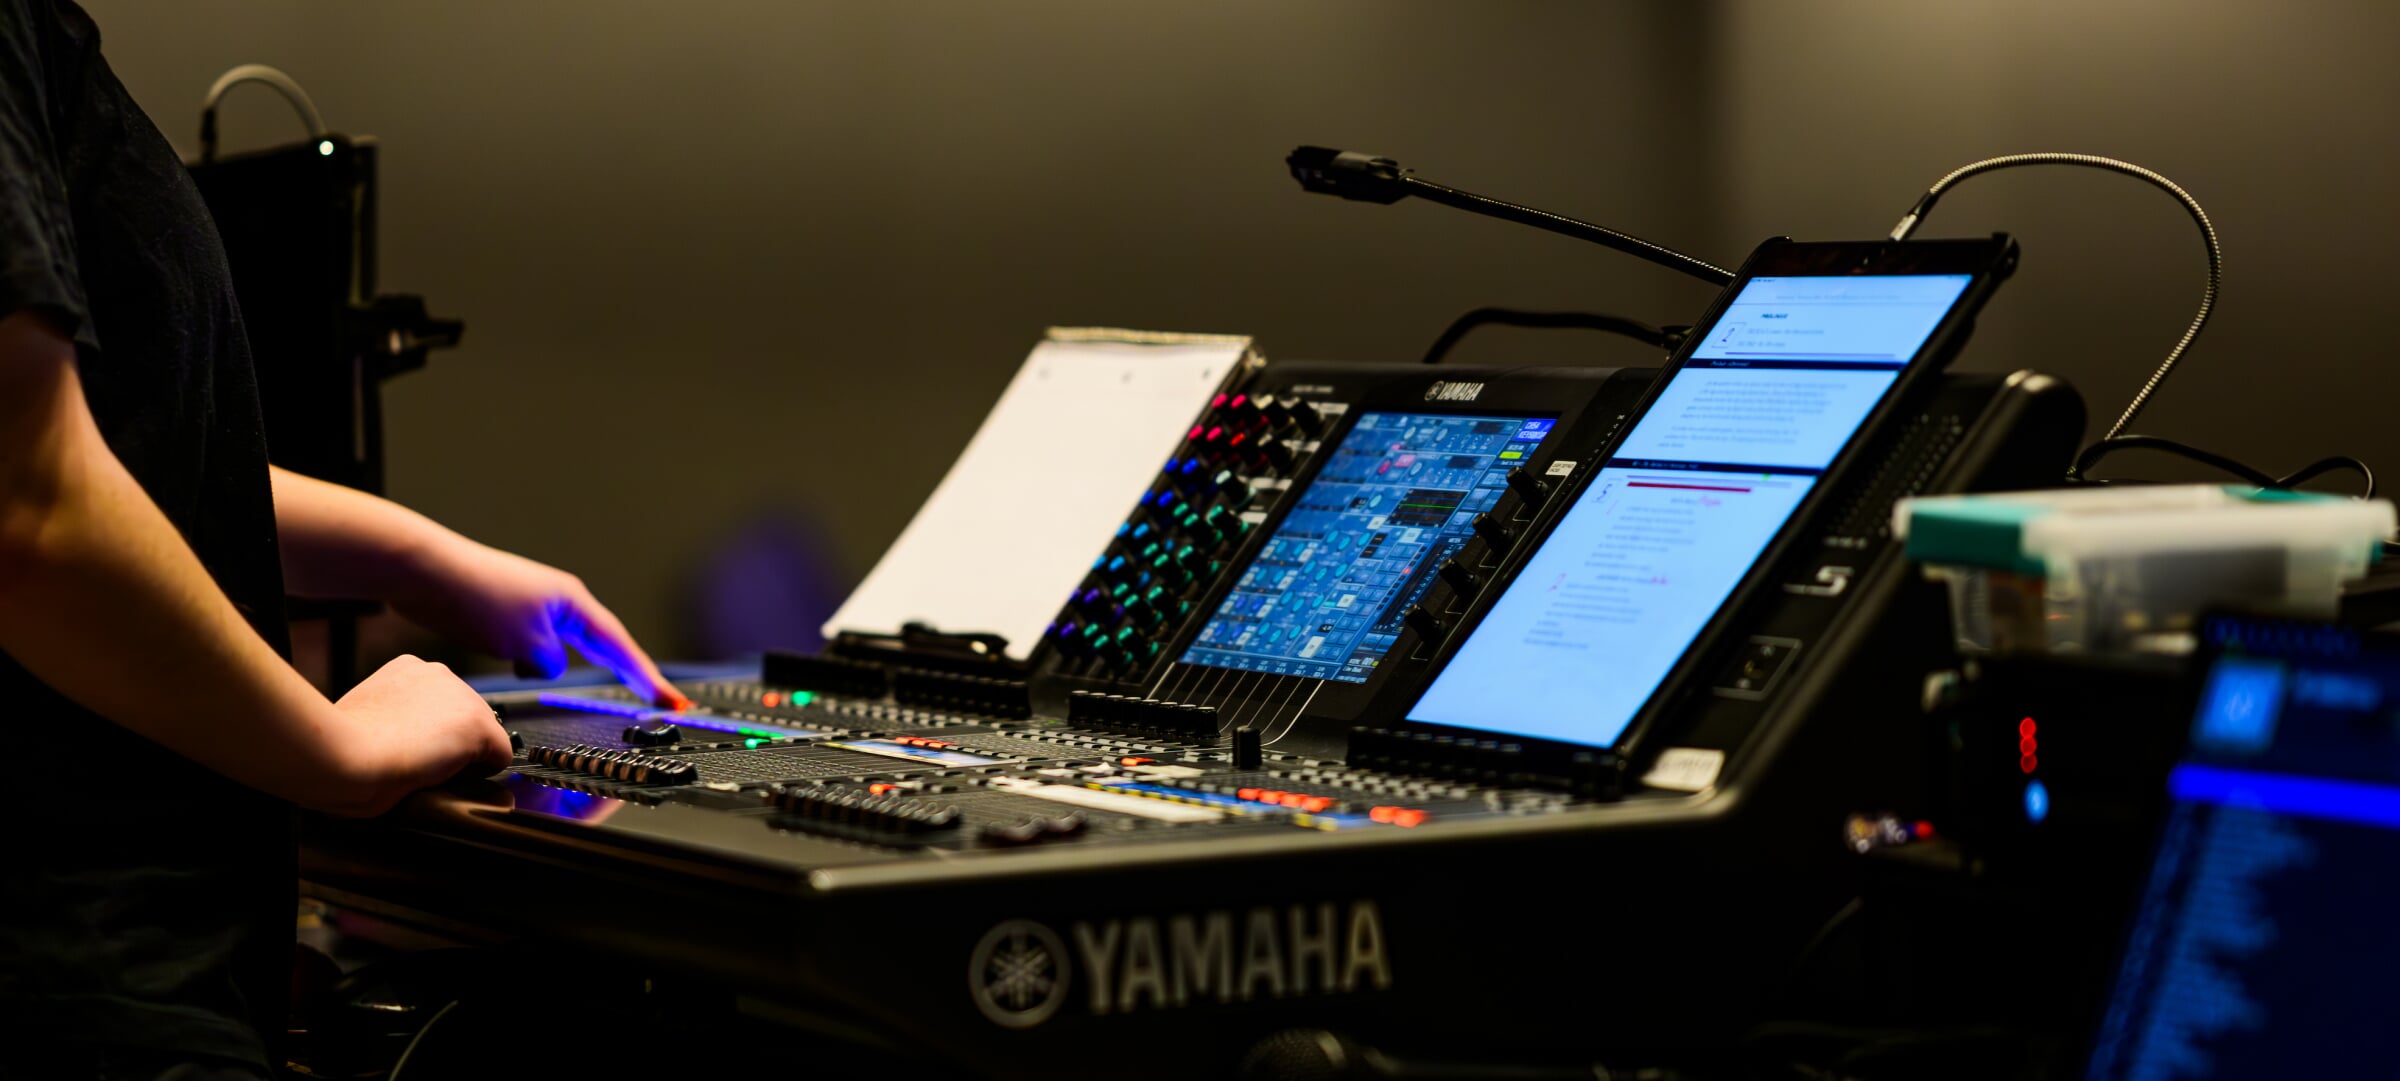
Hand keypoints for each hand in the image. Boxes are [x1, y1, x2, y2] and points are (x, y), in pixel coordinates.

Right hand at [324, 654, 512, 816]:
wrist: (347, 756)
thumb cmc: (344, 744)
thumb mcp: (366, 714)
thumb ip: (391, 715)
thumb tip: (401, 736)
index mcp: (407, 669)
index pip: (437, 702)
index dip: (428, 729)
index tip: (411, 745)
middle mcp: (438, 673)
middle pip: (463, 714)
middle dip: (449, 739)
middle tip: (420, 760)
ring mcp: (462, 697)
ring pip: (482, 733)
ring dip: (463, 754)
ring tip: (428, 768)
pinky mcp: (479, 726)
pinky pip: (500, 756)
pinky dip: (482, 772)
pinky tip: (451, 776)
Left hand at [392, 536, 686, 708]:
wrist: (425, 571)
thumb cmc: (476, 597)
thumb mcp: (525, 642)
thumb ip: (549, 662)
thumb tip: (547, 666)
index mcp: (573, 603)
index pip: (620, 647)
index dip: (647, 678)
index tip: (670, 700)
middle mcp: (558, 599)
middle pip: (600, 643)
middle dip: (622, 670)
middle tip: (651, 698)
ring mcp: (533, 604)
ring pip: (559, 646)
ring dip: (555, 663)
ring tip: (539, 669)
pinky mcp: (507, 611)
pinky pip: (532, 643)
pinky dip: (528, 658)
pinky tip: (508, 662)